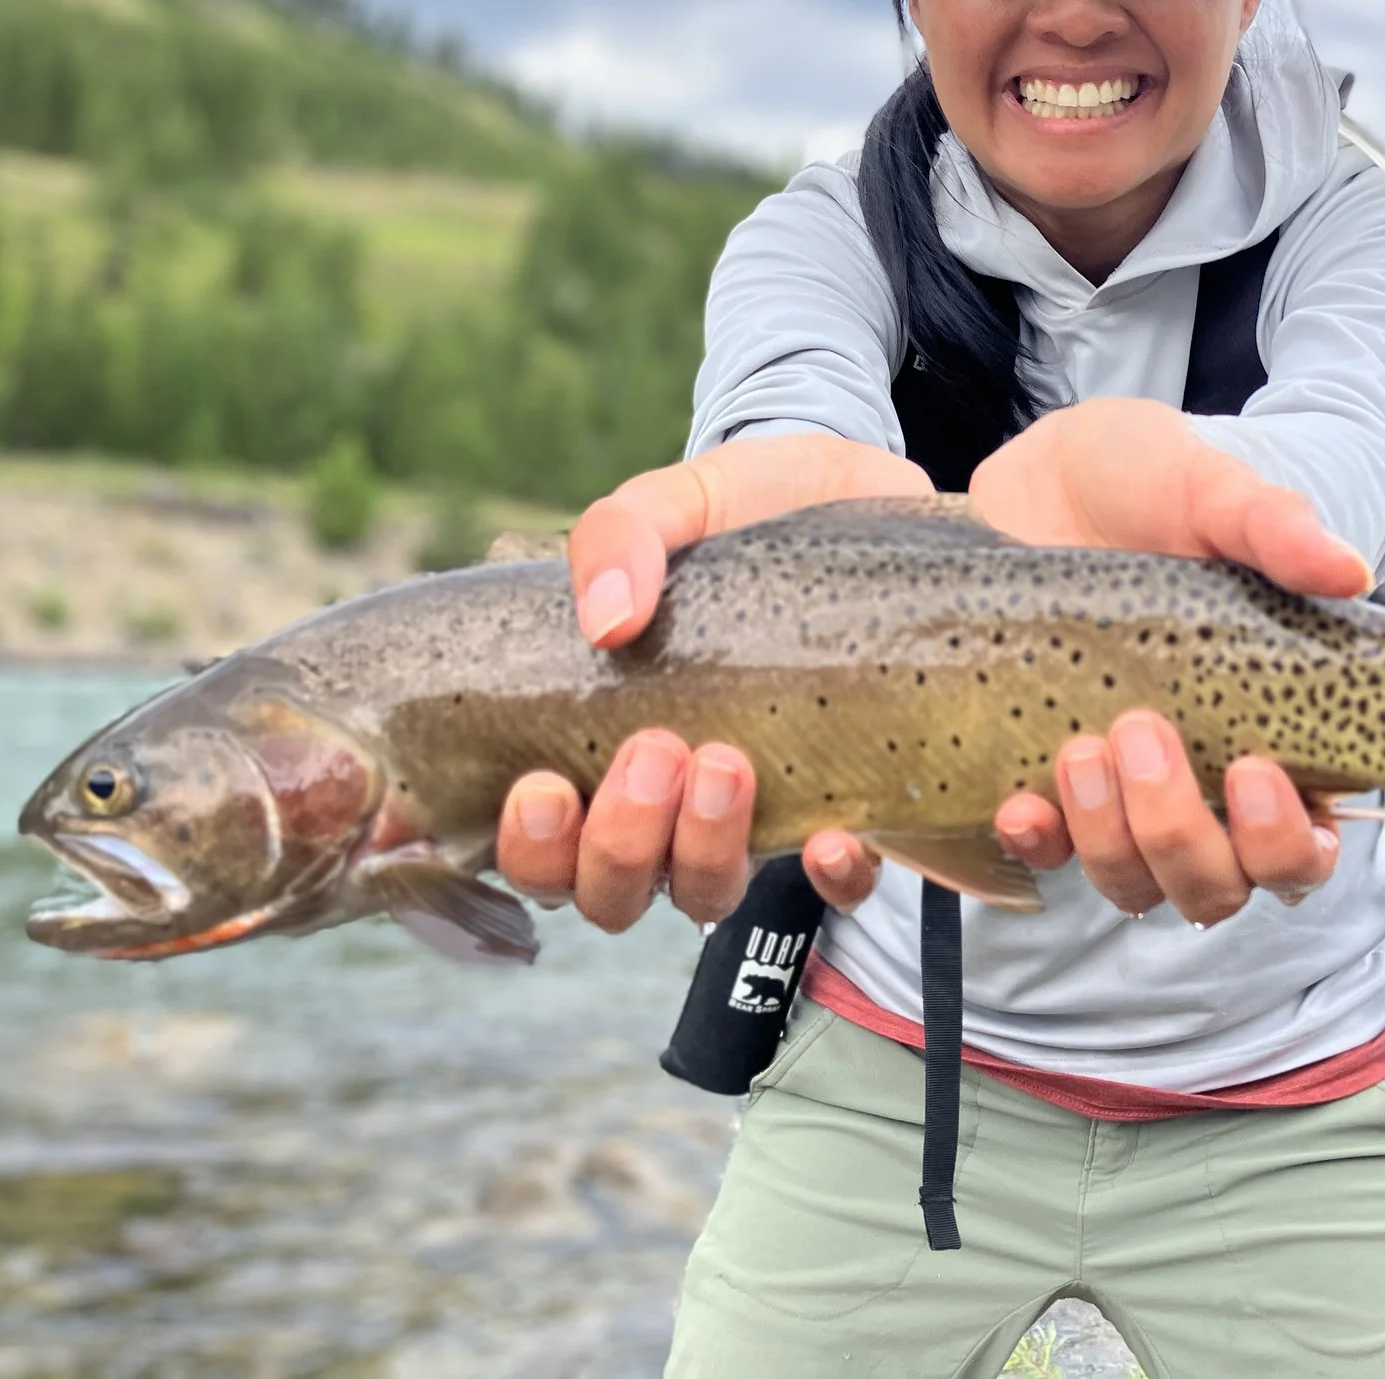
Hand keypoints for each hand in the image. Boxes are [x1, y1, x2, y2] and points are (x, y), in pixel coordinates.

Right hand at [498, 434, 937, 927]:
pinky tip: (834, 836)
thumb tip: (605, 622)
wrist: (856, 490)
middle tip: (652, 750)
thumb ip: (619, 538)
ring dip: (703, 852)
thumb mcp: (674, 503)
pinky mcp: (850, 806)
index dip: (527, 850)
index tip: (543, 786)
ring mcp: (755, 814)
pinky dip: (832, 879)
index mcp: (596, 740)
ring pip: (704, 893)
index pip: (536, 846)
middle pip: (609, 890)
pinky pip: (839, 888)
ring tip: (726, 763)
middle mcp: (666, 801)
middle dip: (619, 843)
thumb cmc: (739, 512)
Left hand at [968, 400, 1369, 921]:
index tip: (1251, 770)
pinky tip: (1017, 804)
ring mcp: (1115, 794)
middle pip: (1215, 886)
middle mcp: (1198, 784)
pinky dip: (1035, 844)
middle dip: (1180, 836)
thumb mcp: (1205, 488)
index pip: (1303, 845)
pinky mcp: (1039, 782)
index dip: (1286, 841)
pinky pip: (1041, 855)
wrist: (1036, 478)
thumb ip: (1271, 525)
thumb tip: (1346, 569)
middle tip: (1141, 734)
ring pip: (1133, 885)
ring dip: (1112, 840)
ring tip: (1080, 750)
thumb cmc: (1146, 484)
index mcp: (1267, 732)